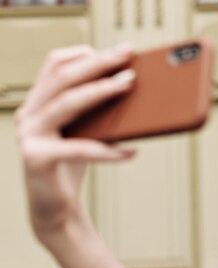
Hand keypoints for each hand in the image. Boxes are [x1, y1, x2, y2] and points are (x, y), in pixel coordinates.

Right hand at [16, 44, 136, 237]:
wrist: (56, 211)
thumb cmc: (72, 168)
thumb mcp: (86, 133)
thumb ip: (97, 112)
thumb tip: (134, 88)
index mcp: (38, 103)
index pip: (56, 64)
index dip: (87, 53)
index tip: (120, 51)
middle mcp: (29, 115)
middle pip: (62, 76)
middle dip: (98, 63)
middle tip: (128, 57)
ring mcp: (30, 136)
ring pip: (67, 103)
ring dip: (102, 91)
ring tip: (130, 85)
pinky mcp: (37, 159)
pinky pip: (78, 149)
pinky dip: (108, 150)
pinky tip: (132, 152)